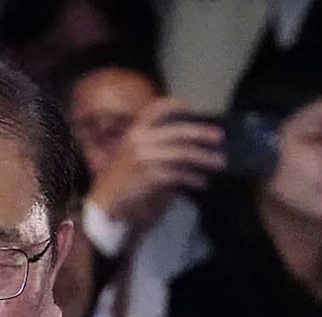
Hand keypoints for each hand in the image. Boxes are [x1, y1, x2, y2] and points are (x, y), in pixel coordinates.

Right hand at [86, 98, 223, 226]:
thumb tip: (182, 144)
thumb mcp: (127, 156)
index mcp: (133, 132)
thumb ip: (150, 146)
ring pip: (184, 153)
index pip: (156, 108)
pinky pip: (180, 174)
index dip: (175, 105)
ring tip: (218, 162)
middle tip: (219, 137)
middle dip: (201, 133)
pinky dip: (193, 178)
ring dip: (204, 158)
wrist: (102, 205)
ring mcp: (146, 157)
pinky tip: (202, 181)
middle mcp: (140, 140)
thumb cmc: (115, 182)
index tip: (191, 110)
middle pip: (178, 131)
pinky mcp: (152, 176)